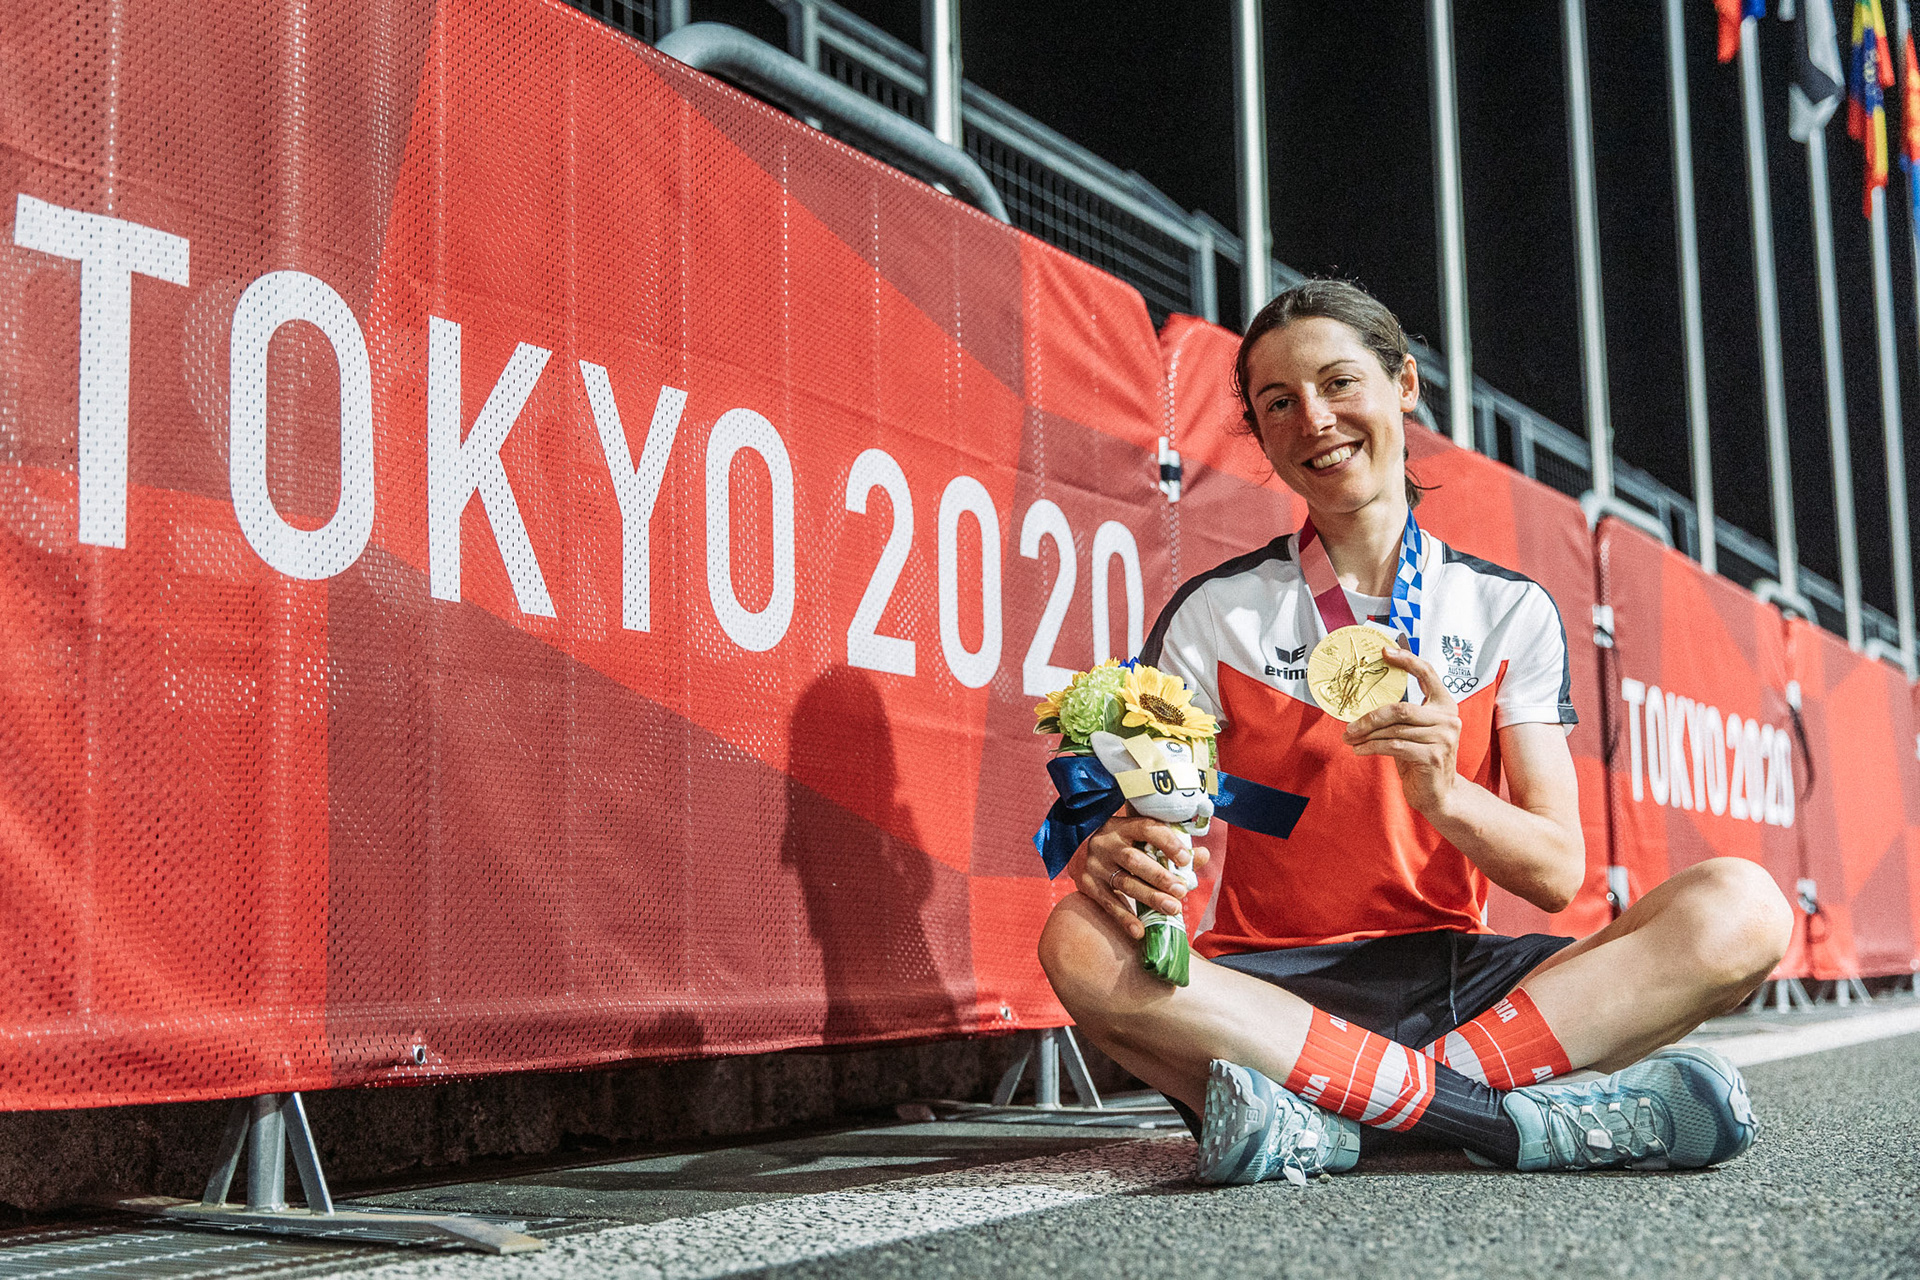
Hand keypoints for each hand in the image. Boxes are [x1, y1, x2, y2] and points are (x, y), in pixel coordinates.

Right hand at [1074, 806, 1205, 939]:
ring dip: (1150, 898)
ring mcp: (1096, 865)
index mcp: (1124, 827)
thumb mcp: (1142, 838)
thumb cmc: (1123, 844)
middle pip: (1135, 860)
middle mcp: (1107, 844)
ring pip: (1124, 883)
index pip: (1147, 829)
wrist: (1081, 850)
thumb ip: (1172, 847)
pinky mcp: (1087, 884)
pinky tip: (1140, 931)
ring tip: (1173, 909)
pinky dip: (1124, 919)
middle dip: (1160, 877)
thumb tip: (1202, 856)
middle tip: (1182, 891)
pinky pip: (1108, 904)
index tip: (1186, 859)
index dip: (1168, 843)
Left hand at [1343, 644, 1460, 815]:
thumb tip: (1365, 701)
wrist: (1440, 794)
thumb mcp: (1414, 732)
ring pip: (1393, 730)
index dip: (1406, 660)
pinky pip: (1393, 746)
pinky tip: (1360, 750)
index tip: (1384, 652)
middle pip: (1400, 708)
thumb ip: (1401, 715)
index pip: (1428, 673)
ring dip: (1366, 735)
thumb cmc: (1421, 758)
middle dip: (1369, 717)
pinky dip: (1371, 748)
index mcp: (1445, 705)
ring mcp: (1443, 738)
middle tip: (1349, 725)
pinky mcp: (1432, 756)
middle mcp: (1448, 718)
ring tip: (1350, 739)